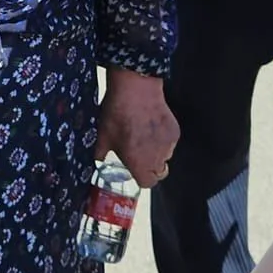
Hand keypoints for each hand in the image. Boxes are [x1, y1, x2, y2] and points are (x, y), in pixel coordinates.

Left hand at [96, 68, 178, 187]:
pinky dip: (162, 138)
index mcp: (139, 163)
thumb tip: (96, 161)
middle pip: (158, 172)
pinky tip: (151, 125)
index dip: (140, 177)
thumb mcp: (102, 136)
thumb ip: (100, 154)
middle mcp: (156, 158)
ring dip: (156, 152)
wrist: (135, 89)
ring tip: (143, 136)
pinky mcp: (175, 131)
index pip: (147, 183)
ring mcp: (168, 145)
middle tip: (138, 153)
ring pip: (165, 157)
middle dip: (149, 167)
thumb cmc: (117, 114)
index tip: (134, 169)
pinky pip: (170, 142)